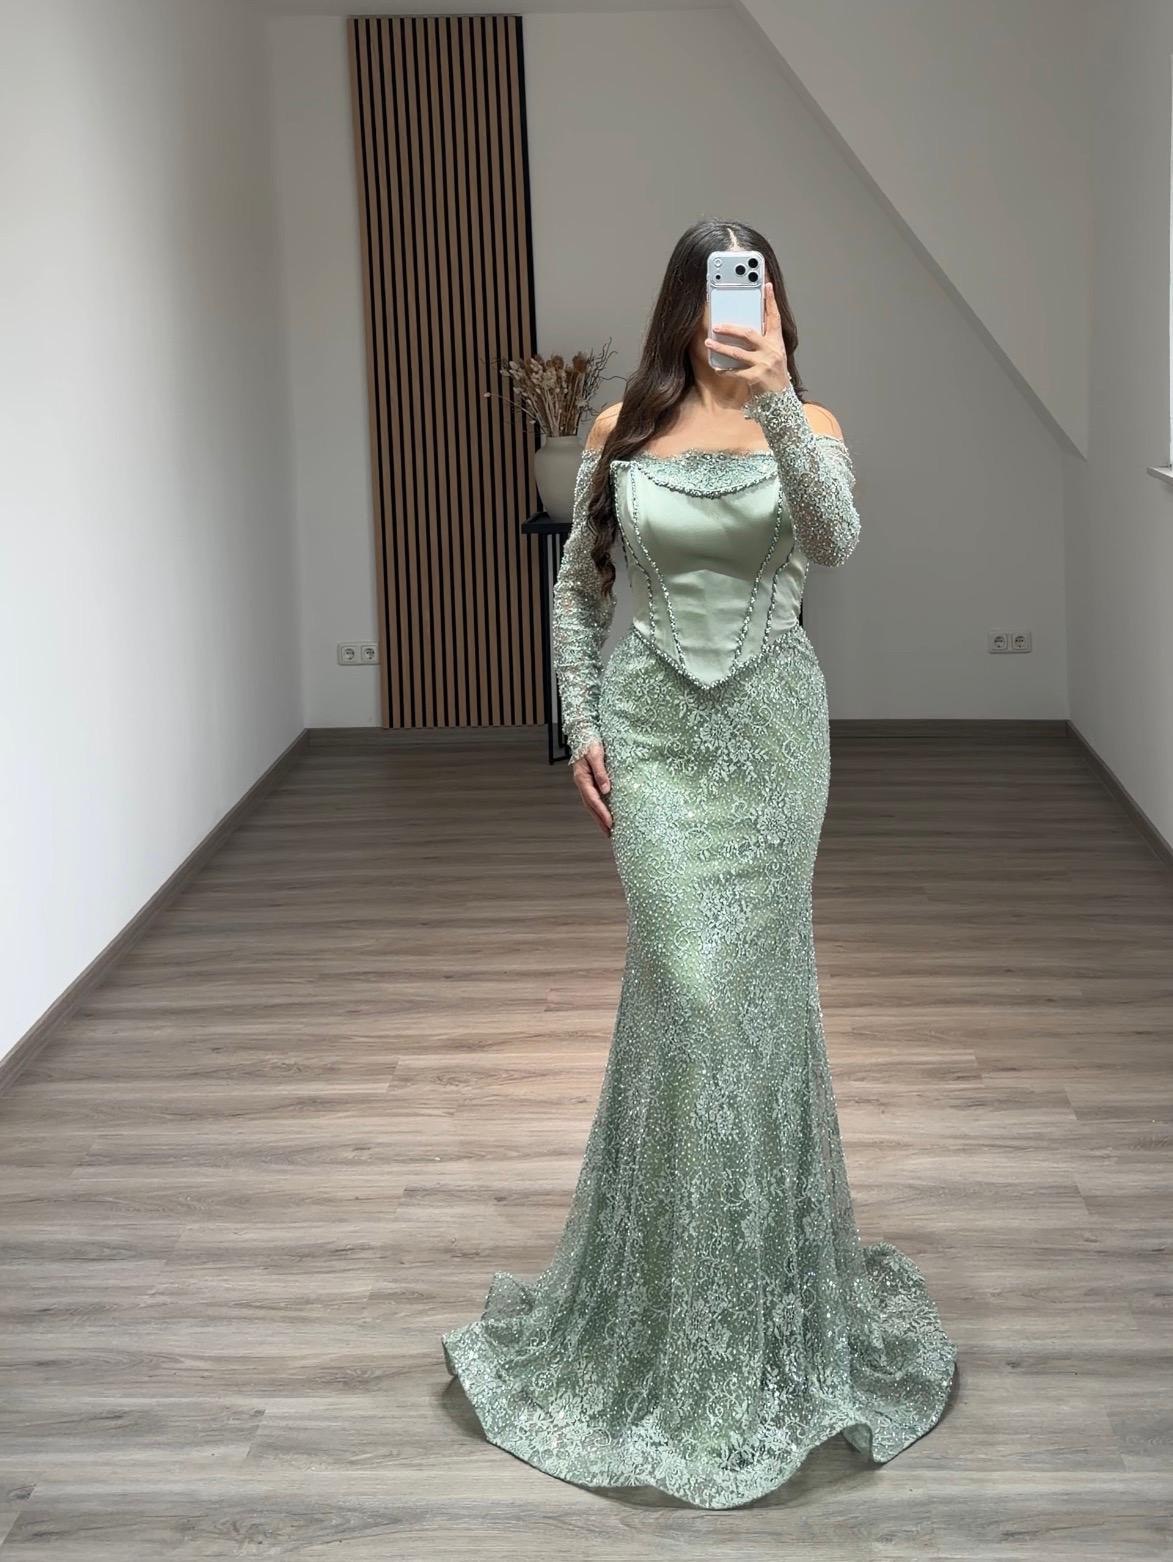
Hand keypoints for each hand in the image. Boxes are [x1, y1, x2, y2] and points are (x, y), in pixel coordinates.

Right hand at [571, 741, 612, 835]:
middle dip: (600, 821)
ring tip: (608, 829)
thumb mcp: (596, 754)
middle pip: (590, 806)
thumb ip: (601, 772)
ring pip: (591, 804)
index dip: (602, 813)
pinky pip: (594, 798)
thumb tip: (606, 790)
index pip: (593, 800)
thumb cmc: (590, 742)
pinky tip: (606, 813)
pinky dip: (599, 808)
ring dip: (599, 817)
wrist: (583, 732)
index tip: (611, 823)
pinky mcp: (589, 781)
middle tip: (610, 834)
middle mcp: (582, 783)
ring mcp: (585, 783)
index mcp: (582, 778)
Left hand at [704, 280, 791, 396]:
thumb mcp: (774, 354)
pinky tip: (717, 367)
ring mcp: (764, 364)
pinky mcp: (755, 378)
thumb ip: (762, 342)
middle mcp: (771, 350)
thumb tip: (743, 329)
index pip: (774, 317)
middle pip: (748, 334)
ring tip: (708, 343)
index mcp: (776, 342)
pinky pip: (735, 372)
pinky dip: (725, 370)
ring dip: (721, 348)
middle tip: (716, 325)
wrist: (781, 400)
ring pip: (737, 353)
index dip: (771, 301)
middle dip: (730, 329)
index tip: (766, 285)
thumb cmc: (774, 374)